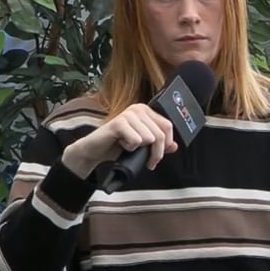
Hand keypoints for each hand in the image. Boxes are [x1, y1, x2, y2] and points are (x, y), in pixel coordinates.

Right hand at [60, 103, 177, 177]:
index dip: (166, 145)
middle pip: (160, 135)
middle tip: (147, 161)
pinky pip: (136, 141)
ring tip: (128, 147)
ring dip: (140, 150)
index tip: (157, 157)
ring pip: (150, 139)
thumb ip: (160, 144)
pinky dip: (129, 148)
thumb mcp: (143, 146)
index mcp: (146, 111)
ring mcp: (128, 114)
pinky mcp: (118, 122)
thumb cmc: (118, 146)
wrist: (95, 150)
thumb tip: (175, 146)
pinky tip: (121, 143)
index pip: (168, 127)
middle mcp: (138, 109)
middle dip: (155, 153)